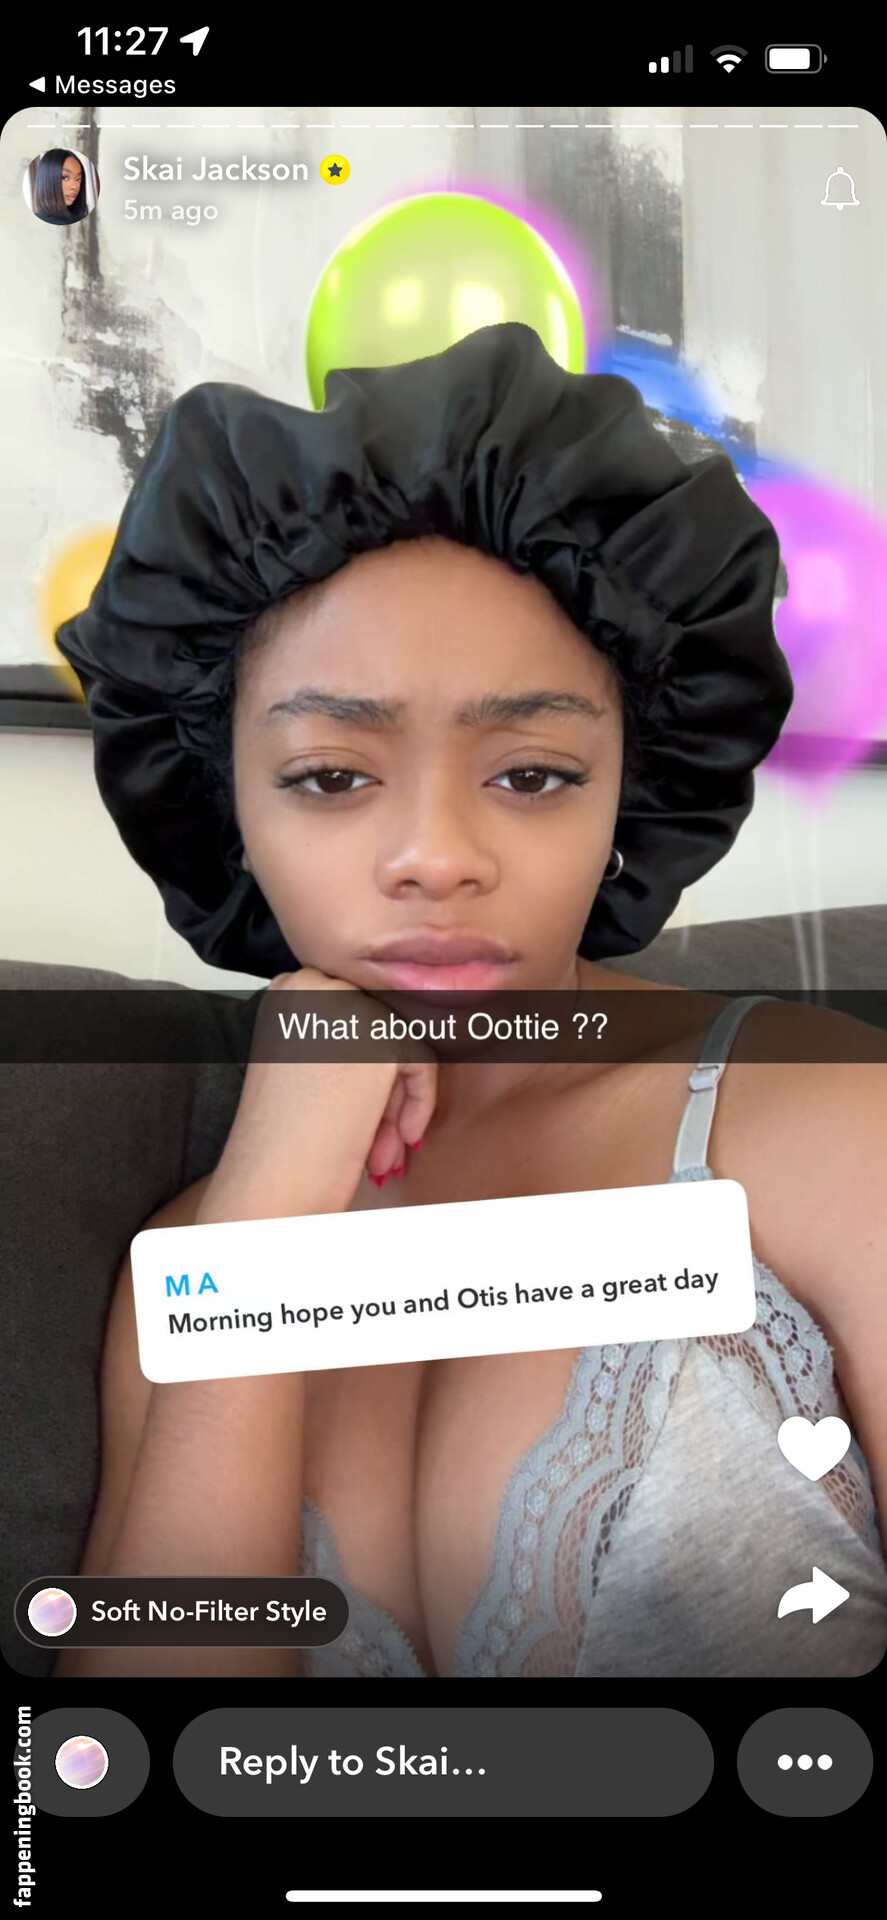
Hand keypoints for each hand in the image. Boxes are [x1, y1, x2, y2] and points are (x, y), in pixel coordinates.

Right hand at [270, 969, 437, 1184]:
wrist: (270, 1181)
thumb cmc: (279, 1138)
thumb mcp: (300, 1064)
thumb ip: (336, 1037)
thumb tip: (392, 1034)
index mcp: (286, 990)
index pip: (350, 1014)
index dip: (360, 1067)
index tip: (355, 1107)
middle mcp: (313, 985)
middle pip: (376, 1029)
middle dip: (382, 1089)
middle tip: (376, 1140)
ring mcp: (346, 1005)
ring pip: (399, 1046)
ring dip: (395, 1104)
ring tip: (382, 1153)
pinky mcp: (381, 1035)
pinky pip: (421, 1060)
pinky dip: (419, 1101)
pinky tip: (401, 1138)